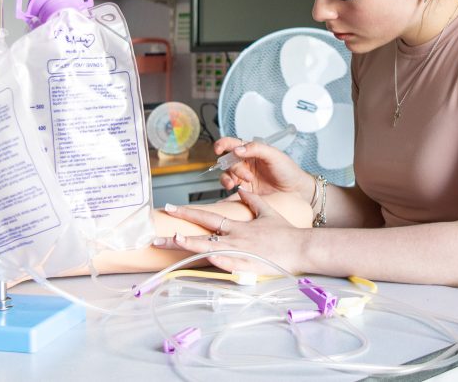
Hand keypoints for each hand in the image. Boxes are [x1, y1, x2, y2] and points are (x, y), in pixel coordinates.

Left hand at [155, 188, 308, 274]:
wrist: (300, 247)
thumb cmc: (285, 232)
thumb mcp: (268, 212)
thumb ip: (252, 202)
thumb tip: (242, 190)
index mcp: (238, 225)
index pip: (207, 216)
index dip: (187, 212)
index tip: (170, 208)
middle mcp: (235, 237)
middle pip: (201, 235)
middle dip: (177, 235)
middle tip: (156, 235)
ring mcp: (239, 252)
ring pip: (210, 249)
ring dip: (191, 245)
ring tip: (173, 240)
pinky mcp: (247, 266)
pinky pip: (227, 264)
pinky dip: (214, 260)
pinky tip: (201, 259)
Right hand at [214, 136, 313, 202]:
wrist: (296, 190)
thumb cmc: (288, 170)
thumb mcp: (274, 155)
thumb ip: (256, 148)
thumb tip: (238, 149)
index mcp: (251, 151)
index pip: (232, 144)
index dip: (223, 144)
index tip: (218, 149)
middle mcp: (245, 163)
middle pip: (228, 162)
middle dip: (234, 168)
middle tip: (247, 175)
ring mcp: (244, 177)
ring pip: (226, 175)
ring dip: (228, 179)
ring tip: (237, 184)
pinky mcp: (244, 191)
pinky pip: (230, 190)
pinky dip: (227, 191)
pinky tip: (233, 191)